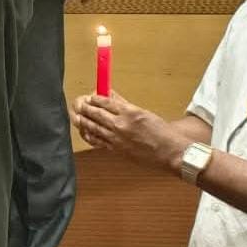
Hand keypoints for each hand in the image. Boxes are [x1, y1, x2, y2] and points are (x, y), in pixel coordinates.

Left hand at [71, 90, 191, 173]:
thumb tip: (109, 94)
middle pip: (94, 113)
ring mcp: (116, 138)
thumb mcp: (144, 112)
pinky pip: (96, 140)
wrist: (170, 152)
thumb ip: (124, 104)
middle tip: (78, 103)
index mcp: (129, 112)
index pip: (105, 101)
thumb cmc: (161, 132)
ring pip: (92, 126)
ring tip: (75, 114)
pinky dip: (87, 134)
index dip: (94, 98)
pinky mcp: (116, 149)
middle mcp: (121, 124)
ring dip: (81, 119)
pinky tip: (83, 130)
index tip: (90, 96)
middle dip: (84, 107)